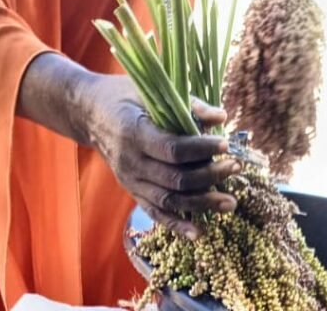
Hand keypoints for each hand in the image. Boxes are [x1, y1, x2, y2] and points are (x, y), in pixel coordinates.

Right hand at [76, 75, 239, 239]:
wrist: (90, 114)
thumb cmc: (125, 97)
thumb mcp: (151, 92)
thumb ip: (188, 105)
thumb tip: (222, 118)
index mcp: (134, 133)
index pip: (172, 149)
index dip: (201, 149)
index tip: (225, 145)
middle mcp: (130, 162)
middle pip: (174, 178)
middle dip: (209, 176)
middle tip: (236, 168)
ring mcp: (129, 180)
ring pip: (168, 200)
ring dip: (201, 205)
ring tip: (230, 203)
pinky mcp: (132, 191)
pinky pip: (155, 212)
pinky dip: (177, 225)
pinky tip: (199, 234)